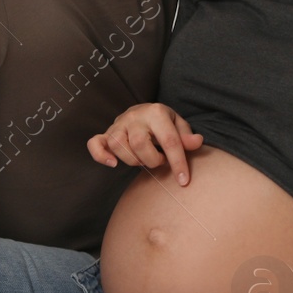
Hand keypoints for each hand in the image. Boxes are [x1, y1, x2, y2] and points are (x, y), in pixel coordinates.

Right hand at [87, 104, 203, 185]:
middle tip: (159, 162)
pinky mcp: (106, 133)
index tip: (184, 181)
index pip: (169, 140)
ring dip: (133, 160)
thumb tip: (197, 142)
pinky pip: (95, 144)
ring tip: (143, 159)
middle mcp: (135, 116)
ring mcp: (118, 124)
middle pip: (139, 144)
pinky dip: (101, 156)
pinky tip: (113, 164)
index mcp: (156, 112)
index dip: (178, 163)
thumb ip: (186, 136)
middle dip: (152, 160)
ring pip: (119, 146)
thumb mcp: (179, 125)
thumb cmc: (163, 122)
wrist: (144, 111)